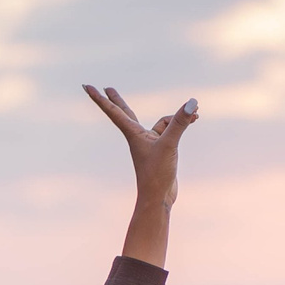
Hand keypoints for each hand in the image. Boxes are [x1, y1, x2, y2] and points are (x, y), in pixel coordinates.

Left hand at [85, 85, 197, 209]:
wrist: (159, 198)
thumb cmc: (157, 174)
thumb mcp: (170, 145)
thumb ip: (180, 123)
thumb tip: (191, 103)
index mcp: (133, 134)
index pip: (114, 111)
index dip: (100, 98)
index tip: (86, 87)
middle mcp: (138, 136)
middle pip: (125, 112)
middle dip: (116, 100)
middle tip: (106, 88)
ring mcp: (150, 143)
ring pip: (163, 121)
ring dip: (177, 116)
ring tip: (197, 112)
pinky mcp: (161, 149)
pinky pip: (170, 130)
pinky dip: (181, 123)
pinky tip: (195, 119)